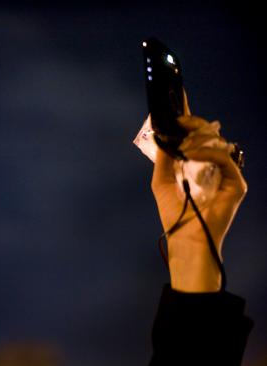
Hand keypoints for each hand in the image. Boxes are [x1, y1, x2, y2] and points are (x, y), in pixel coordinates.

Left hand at [151, 102, 246, 291]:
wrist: (186, 238)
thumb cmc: (173, 214)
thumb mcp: (161, 181)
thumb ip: (163, 158)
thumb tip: (160, 134)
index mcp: (196, 165)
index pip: (194, 135)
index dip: (187, 117)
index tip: (179, 96)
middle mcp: (213, 166)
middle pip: (208, 134)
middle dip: (192, 122)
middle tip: (179, 119)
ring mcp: (227, 174)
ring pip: (217, 142)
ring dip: (197, 139)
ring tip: (183, 145)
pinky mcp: (237, 183)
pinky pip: (224, 158)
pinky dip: (207, 153)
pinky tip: (192, 154)